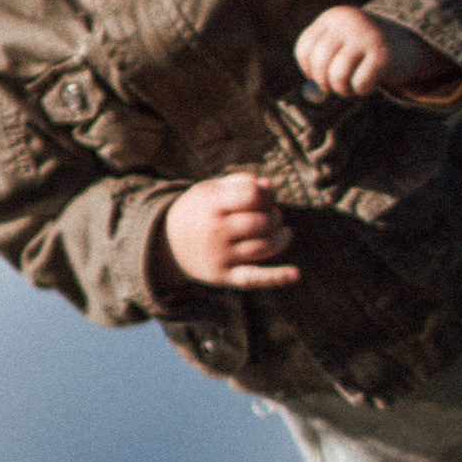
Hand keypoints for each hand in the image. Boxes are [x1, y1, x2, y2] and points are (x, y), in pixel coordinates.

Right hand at [156, 172, 300, 291]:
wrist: (165, 245)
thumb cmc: (198, 211)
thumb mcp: (211, 190)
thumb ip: (240, 183)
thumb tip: (270, 186)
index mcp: (212, 204)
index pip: (254, 196)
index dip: (269, 195)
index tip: (267, 197)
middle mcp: (216, 231)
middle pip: (262, 222)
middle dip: (275, 217)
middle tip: (273, 216)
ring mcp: (220, 256)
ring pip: (264, 247)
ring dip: (280, 238)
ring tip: (281, 231)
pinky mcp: (224, 277)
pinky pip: (254, 278)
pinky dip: (277, 277)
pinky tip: (296, 273)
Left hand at [294, 5, 443, 99]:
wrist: (410, 42)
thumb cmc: (368, 51)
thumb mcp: (343, 48)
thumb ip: (324, 67)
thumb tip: (311, 94)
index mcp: (333, 17)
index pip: (304, 48)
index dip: (309, 69)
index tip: (324, 74)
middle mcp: (348, 22)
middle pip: (318, 63)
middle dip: (325, 83)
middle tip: (339, 85)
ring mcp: (366, 36)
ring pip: (337, 75)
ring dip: (343, 89)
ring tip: (353, 85)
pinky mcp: (382, 54)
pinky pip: (359, 83)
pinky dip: (362, 90)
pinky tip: (371, 82)